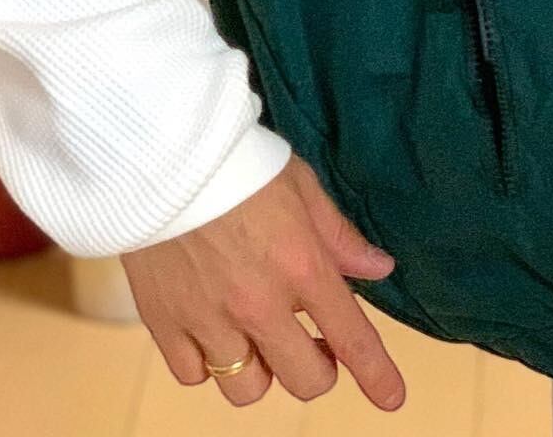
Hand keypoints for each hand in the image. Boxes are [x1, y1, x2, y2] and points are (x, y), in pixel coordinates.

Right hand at [120, 154, 406, 412]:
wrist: (160, 154)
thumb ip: (338, 236)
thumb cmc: (238, 162)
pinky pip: (194, 375)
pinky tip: (212, 328)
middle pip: (305, 379)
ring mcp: (208, 319)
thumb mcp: (301, 186)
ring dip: (261, 368)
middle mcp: (258, 304)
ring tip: (257, 334)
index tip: (391, 397)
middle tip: (312, 342)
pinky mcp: (164, 324)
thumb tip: (379, 269)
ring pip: (248, 388)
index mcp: (300, 265)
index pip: (352, 336)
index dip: (377, 375)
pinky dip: (207, 362)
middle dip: (318, 367)